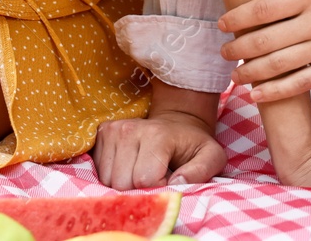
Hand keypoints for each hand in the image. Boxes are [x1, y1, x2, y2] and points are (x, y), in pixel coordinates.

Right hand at [92, 113, 226, 189]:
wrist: (177, 122)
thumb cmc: (193, 144)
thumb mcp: (212, 156)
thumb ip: (201, 171)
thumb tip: (177, 184)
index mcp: (157, 135)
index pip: (144, 179)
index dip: (157, 188)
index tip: (168, 180)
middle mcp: (131, 129)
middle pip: (121, 182)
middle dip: (137, 188)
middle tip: (154, 176)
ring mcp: (114, 129)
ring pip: (107, 178)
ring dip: (124, 182)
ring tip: (141, 170)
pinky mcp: (102, 132)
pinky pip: (98, 169)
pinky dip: (111, 174)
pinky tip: (127, 166)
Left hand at [218, 0, 310, 100]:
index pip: (265, 8)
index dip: (239, 17)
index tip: (222, 24)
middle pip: (268, 39)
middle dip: (239, 47)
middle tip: (224, 51)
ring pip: (280, 65)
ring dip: (251, 72)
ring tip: (235, 74)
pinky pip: (301, 84)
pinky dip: (275, 92)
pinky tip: (256, 94)